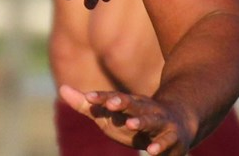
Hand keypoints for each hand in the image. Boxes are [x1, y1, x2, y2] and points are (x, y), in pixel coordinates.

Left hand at [59, 85, 197, 154]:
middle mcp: (145, 108)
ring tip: (130, 125)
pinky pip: (167, 140)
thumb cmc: (133, 120)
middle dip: (122, 103)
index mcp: (128, 102)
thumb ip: (86, 105)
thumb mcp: (109, 114)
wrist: (177, 123)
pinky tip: (151, 151)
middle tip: (110, 104)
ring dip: (141, 122)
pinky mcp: (172, 137)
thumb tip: (62, 88)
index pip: (112, 98)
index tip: (88, 97)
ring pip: (151, 120)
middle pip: (133, 104)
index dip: (101, 97)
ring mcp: (160, 121)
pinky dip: (160, 145)